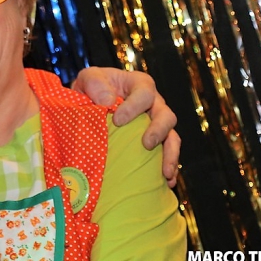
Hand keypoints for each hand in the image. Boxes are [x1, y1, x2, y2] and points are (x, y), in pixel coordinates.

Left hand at [71, 66, 179, 187]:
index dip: (134, 106)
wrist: (91, 102)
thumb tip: (108, 101)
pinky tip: (167, 183)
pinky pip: (167, 154)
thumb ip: (95, 83)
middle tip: (146, 144)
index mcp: (139, 85)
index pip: (144, 92)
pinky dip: (169, 167)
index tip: (118, 120)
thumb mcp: (88, 77)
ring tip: (165, 172)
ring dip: (171, 155)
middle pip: (166, 115)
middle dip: (159, 130)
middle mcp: (153, 104)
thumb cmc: (93, 87)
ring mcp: (156, 124)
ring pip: (172, 137)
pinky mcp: (155, 141)